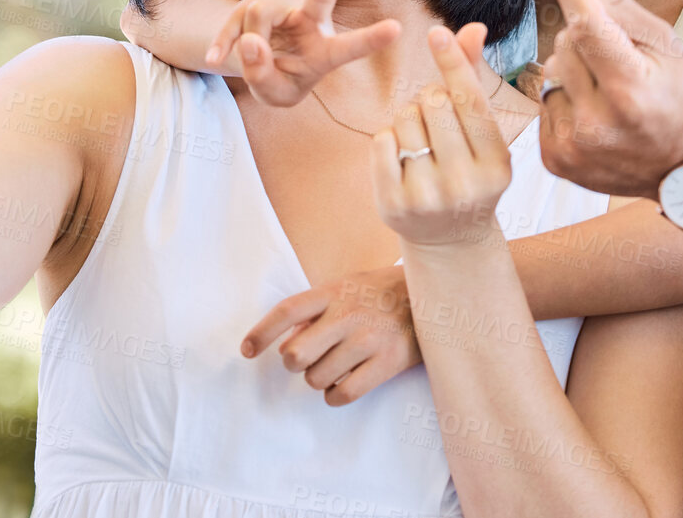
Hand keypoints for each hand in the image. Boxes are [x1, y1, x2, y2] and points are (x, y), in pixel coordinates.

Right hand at [205, 0, 400, 106]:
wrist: (259, 61)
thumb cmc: (278, 80)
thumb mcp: (272, 93)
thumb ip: (263, 74)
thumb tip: (251, 40)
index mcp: (326, 51)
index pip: (350, 46)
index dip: (371, 39)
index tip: (397, 29)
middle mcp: (313, 19)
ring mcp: (289, 1)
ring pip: (260, 14)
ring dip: (246, 38)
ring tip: (250, 57)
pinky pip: (238, 13)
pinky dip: (224, 39)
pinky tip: (215, 59)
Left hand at [238, 264, 420, 405]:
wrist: (436, 295)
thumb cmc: (384, 292)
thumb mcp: (349, 285)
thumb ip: (317, 308)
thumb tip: (284, 341)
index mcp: (334, 291)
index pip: (286, 311)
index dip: (260, 332)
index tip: (246, 350)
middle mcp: (348, 314)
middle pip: (295, 355)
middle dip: (295, 363)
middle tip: (308, 358)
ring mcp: (368, 339)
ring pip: (317, 379)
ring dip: (319, 379)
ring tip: (335, 367)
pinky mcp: (387, 362)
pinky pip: (343, 394)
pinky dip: (335, 396)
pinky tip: (343, 385)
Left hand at [371, 24, 511, 248]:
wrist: (451, 239)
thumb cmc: (469, 172)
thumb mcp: (482, 136)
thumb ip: (474, 81)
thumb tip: (473, 27)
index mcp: (496, 164)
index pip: (470, 101)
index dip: (452, 62)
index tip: (436, 31)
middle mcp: (465, 183)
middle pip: (433, 103)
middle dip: (430, 98)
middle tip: (436, 118)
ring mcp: (428, 197)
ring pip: (404, 118)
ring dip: (409, 117)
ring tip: (422, 139)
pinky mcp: (393, 205)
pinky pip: (382, 141)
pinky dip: (389, 139)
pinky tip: (402, 157)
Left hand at [537, 0, 682, 197]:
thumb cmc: (682, 98)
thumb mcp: (663, 45)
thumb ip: (619, 2)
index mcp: (632, 93)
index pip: (589, 28)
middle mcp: (598, 125)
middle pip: (565, 46)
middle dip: (585, 39)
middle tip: (618, 59)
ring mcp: (573, 148)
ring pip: (549, 73)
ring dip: (573, 70)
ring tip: (608, 90)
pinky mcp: (556, 161)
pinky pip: (544, 103)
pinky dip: (564, 99)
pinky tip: (595, 112)